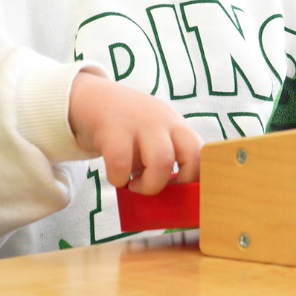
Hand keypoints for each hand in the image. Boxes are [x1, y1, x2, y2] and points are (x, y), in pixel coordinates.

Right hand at [67, 72, 201, 194]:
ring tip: (135, 185)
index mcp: (177, 126)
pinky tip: (117, 177)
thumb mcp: (154, 134)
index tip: (180, 190)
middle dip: (178, 185)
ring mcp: (139, 123)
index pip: (203, 151)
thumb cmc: (128, 128)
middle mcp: (164, 121)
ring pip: (162, 161)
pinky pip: (121, 164)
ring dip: (149, 185)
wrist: (92, 98)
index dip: (197, 177)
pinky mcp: (112, 129)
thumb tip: (174, 197)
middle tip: (158, 188)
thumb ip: (167, 156)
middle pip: (191, 157)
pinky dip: (118, 179)